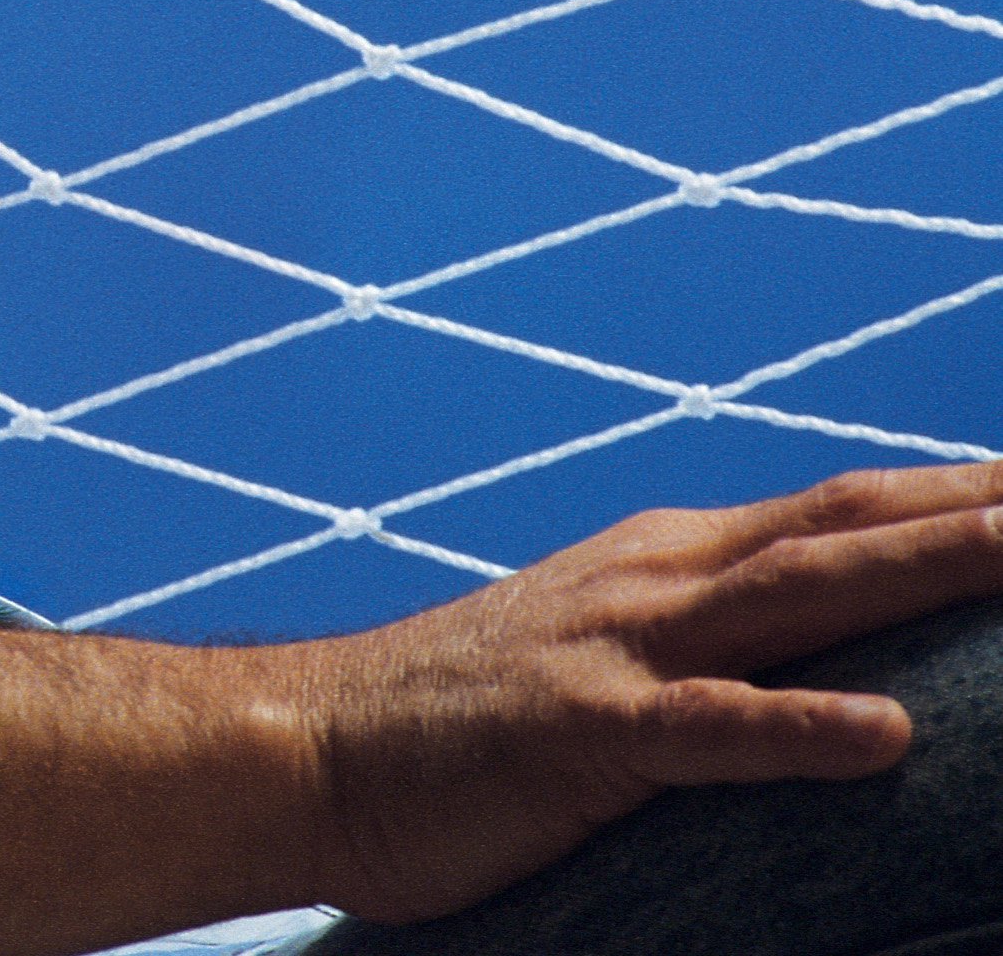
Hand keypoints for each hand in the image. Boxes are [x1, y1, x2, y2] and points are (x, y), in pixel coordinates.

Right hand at [298, 458, 1002, 920]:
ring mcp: (617, 649)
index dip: (953, 489)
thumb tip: (810, 663)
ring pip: (798, 601)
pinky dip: (800, 731)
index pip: (839, 511)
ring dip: (924, 573)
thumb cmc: (451, 719)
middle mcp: (652, 580)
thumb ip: (693, 640)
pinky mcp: (581, 733)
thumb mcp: (591, 652)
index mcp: (662, 560)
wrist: (299, 743)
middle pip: (844, 531)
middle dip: (974, 510)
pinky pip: (709, 732)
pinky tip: (885, 739)